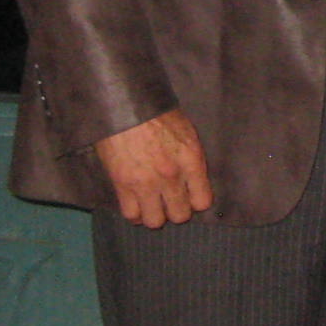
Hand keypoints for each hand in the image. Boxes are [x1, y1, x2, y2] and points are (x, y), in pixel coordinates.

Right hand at [92, 108, 212, 226]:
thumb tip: (192, 178)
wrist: (124, 104)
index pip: (202, 202)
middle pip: (180, 216)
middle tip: (169, 200)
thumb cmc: (156, 112)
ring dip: (154, 215)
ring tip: (152, 204)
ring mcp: (146, 183)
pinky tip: (136, 204)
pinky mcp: (123, 185)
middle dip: (175, 210)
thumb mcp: (185, 130)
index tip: (189, 196)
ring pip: (155, 221)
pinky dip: (134, 213)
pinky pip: (131, 214)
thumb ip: (190, 157)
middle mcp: (171, 176)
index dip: (195, 202)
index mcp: (191, 160)